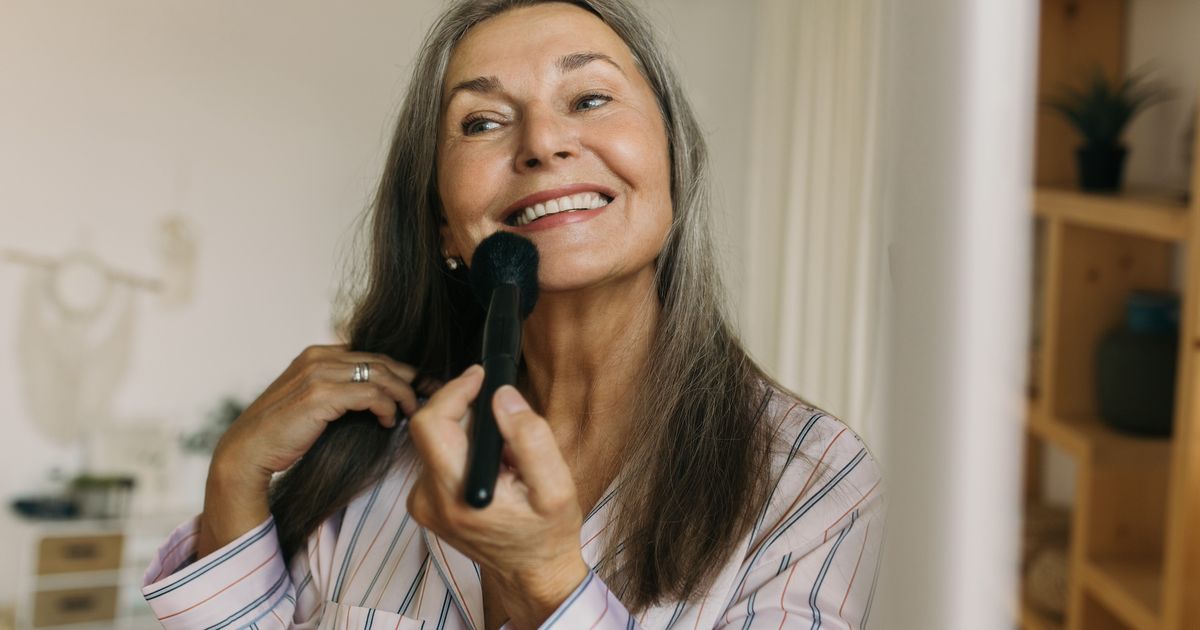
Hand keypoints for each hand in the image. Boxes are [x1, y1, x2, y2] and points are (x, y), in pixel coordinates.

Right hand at [212, 344, 437, 486]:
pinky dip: (386, 407)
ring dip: (403, 395)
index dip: (401, 370)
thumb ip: (339, 390)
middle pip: (382, 361)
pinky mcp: (320, 395)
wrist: (247, 451)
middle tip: (430, 396)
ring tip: (410, 412)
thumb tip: (377, 396)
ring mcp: (319, 374)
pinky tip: (388, 421)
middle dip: (411, 379)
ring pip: (381, 375)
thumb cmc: (282, 433)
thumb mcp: (313, 402)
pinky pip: (370, 394)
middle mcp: (319, 358)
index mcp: (317, 354)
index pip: (372, 355)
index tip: (422, 386)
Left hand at [406, 365, 588, 628]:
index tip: (481, 376)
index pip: (431, 424)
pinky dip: (465, 450)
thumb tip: (502, 396)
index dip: (454, 391)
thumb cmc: (547, 534)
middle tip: (509, 428)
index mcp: (457, 496)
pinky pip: (439, 455)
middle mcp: (429, 499)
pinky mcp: (425, 501)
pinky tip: (493, 469)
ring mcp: (423, 502)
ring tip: (507, 458)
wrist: (531, 572)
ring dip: (470, 433)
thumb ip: (530, 438)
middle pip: (432, 427)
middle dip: (470, 414)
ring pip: (437, 439)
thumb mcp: (556, 488)